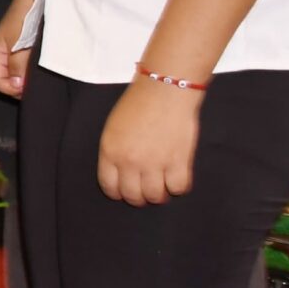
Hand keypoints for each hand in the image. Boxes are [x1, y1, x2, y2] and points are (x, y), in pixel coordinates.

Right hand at [0, 0, 33, 96]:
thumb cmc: (26, 15)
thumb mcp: (20, 42)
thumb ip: (17, 65)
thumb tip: (17, 87)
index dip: (11, 89)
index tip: (29, 88)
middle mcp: (3, 53)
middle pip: (5, 79)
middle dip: (19, 86)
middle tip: (37, 85)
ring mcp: (14, 49)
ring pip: (16, 73)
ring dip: (27, 79)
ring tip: (41, 77)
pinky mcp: (25, 45)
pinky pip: (24, 65)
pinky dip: (32, 71)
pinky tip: (43, 68)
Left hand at [97, 78, 202, 204]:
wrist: (164, 90)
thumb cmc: (138, 104)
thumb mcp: (113, 128)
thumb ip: (114, 152)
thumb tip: (121, 173)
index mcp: (110, 151)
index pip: (109, 187)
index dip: (118, 193)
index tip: (124, 192)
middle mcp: (130, 161)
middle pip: (133, 196)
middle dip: (139, 198)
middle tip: (146, 191)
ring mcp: (155, 163)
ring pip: (156, 196)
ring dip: (159, 195)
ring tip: (162, 186)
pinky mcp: (179, 162)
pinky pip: (179, 188)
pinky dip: (179, 186)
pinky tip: (176, 177)